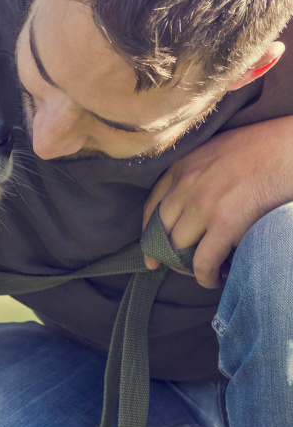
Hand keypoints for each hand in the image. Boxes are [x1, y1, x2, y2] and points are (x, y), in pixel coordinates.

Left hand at [143, 116, 292, 288]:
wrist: (291, 149)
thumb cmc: (265, 148)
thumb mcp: (218, 151)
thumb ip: (199, 173)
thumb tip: (192, 205)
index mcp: (182, 165)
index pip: (151, 207)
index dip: (149, 234)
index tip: (150, 253)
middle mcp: (186, 184)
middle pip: (161, 231)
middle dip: (168, 255)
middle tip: (181, 267)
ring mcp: (203, 203)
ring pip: (178, 248)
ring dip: (187, 267)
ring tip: (204, 272)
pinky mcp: (225, 222)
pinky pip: (203, 262)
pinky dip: (205, 276)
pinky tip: (215, 279)